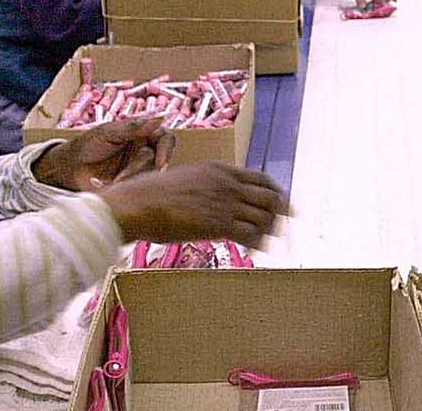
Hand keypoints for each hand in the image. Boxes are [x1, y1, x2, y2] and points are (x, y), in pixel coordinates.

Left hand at [33, 118, 173, 191]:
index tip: (161, 163)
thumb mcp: (108, 132)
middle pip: (159, 160)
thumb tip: (159, 118)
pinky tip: (110, 185)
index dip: (167, 151)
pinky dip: (126, 187)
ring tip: (113, 180)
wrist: (68, 168)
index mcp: (141, 133)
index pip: (165, 139)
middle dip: (144, 169)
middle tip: (134, 178)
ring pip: (148, 175)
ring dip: (132, 179)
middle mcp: (143, 150)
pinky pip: (137, 188)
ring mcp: (137, 169)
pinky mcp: (130, 184)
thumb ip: (133, 127)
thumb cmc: (87, 144)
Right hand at [100, 162, 286, 248]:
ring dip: (268, 231)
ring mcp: (225, 203)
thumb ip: (210, 184)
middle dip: (280, 214)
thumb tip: (219, 197)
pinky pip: (251, 235)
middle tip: (280, 228)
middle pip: (271, 198)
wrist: (139, 204)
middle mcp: (228, 184)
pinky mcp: (218, 224)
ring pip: (265, 217)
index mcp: (222, 169)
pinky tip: (253, 250)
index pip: (263, 179)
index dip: (276, 193)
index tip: (282, 205)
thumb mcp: (190, 178)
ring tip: (264, 242)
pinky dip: (257, 244)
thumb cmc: (155, 195)